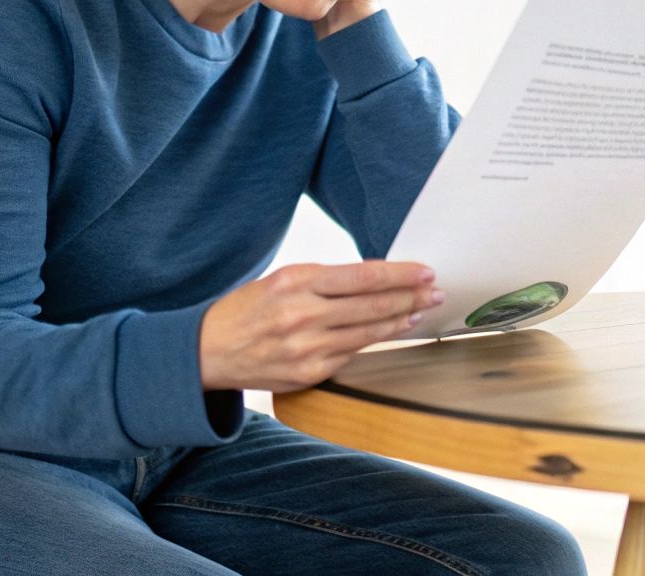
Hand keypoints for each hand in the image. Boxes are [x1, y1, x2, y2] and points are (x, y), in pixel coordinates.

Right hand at [197, 260, 441, 391]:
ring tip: (423, 310)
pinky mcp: (308, 374)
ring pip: (368, 332)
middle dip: (411, 297)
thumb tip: (377, 278)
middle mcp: (303, 314)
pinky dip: (377, 341)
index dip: (400, 274)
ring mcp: (306, 348)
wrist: (208, 350)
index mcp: (296, 281)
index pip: (362, 276)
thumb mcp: (283, 280)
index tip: (425, 271)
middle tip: (436, 291)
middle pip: (372, 305)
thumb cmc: (251, 308)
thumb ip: (326, 280)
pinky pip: (352, 353)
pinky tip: (393, 332)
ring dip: (402, 320)